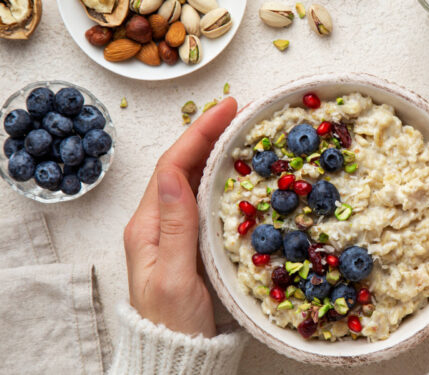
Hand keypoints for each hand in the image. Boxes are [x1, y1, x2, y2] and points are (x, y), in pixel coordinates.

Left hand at [123, 98, 237, 337]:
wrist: (177, 352)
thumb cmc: (175, 321)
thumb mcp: (175, 276)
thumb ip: (176, 227)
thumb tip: (173, 176)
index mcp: (149, 226)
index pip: (173, 166)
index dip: (199, 133)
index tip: (228, 108)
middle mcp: (159, 221)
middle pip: (182, 165)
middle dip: (209, 133)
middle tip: (241, 110)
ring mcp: (174, 230)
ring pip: (193, 178)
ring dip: (215, 150)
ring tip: (242, 129)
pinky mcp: (190, 240)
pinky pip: (204, 197)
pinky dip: (221, 175)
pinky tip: (239, 169)